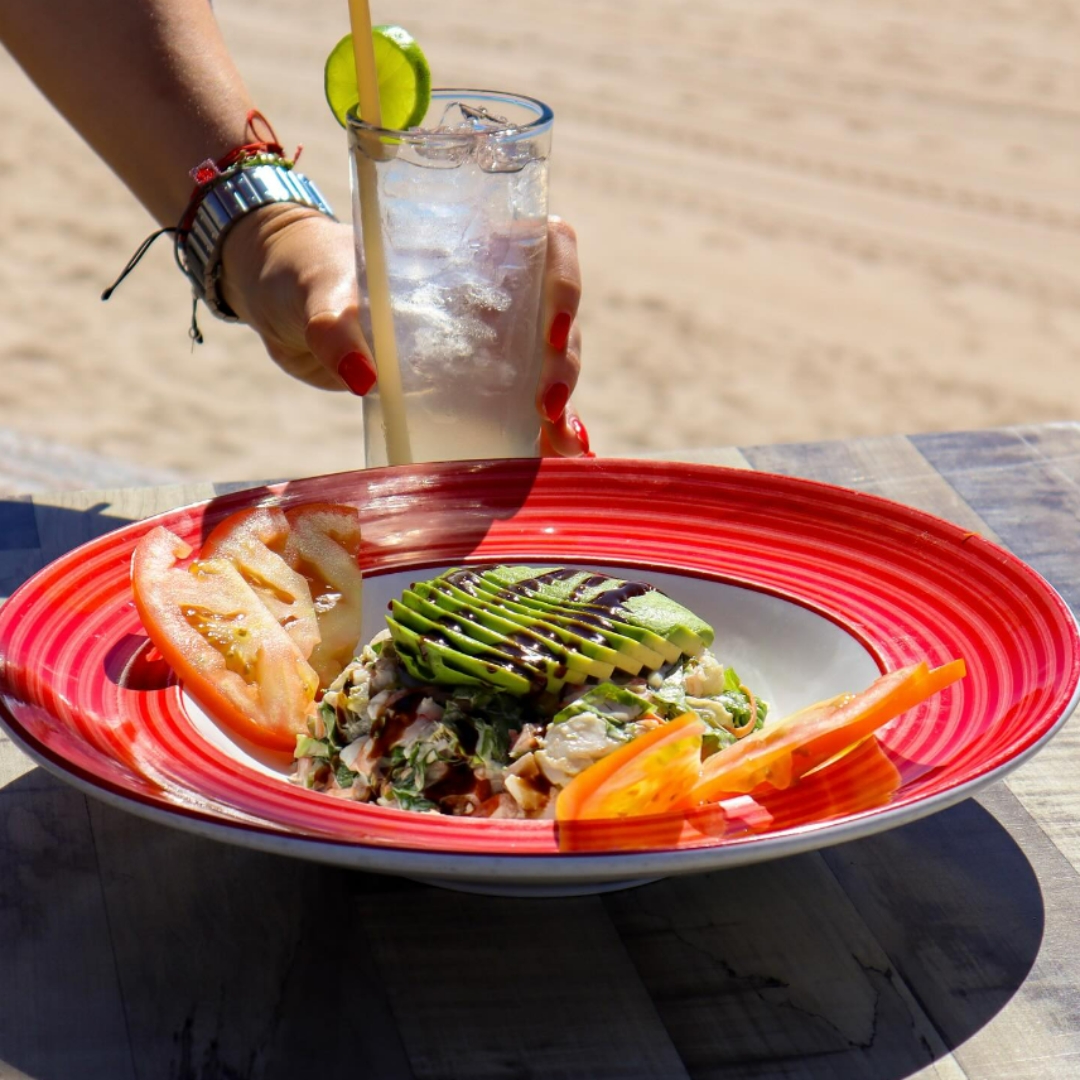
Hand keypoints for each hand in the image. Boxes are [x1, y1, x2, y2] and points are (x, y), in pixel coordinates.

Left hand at [221, 207, 588, 456]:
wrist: (281, 306)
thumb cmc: (304, 275)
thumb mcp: (317, 291)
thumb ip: (333, 326)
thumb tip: (363, 376)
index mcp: (469, 247)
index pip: (547, 246)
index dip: (565, 284)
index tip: (552, 332)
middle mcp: (488, 291)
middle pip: (554, 319)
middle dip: (563, 364)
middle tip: (546, 408)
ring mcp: (481, 339)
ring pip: (545, 365)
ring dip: (561, 405)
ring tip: (561, 445)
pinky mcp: (464, 382)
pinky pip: (514, 403)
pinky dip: (537, 429)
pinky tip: (551, 455)